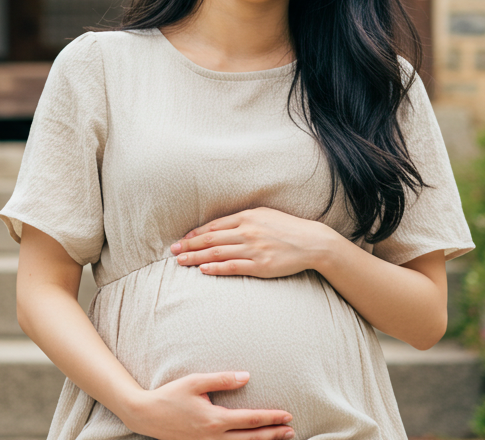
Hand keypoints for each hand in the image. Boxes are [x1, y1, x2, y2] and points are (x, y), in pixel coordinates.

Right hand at [121, 371, 293, 439]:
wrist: (146, 415)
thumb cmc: (171, 395)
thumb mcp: (196, 382)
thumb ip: (222, 379)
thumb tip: (247, 377)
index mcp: (214, 419)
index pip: (250, 419)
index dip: (271, 418)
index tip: (287, 415)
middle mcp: (213, 436)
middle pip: (251, 438)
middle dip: (273, 434)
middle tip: (291, 430)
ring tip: (280, 438)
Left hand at [171, 207, 339, 277]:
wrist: (311, 242)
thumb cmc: (287, 227)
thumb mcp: (264, 215)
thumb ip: (243, 218)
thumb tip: (222, 226)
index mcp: (247, 217)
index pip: (214, 226)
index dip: (195, 234)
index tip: (182, 240)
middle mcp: (247, 231)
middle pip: (211, 239)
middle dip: (189, 246)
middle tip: (173, 251)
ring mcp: (253, 249)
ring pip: (218, 253)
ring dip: (196, 258)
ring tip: (181, 262)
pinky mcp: (260, 266)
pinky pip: (233, 267)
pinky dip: (216, 268)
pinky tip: (203, 270)